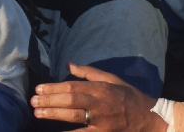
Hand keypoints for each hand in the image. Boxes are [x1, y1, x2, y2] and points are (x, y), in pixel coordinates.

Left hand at [31, 63, 165, 130]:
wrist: (150, 118)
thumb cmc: (128, 96)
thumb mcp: (110, 78)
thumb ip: (87, 71)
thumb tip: (67, 63)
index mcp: (100, 88)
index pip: (72, 86)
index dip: (54, 87)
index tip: (39, 88)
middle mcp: (100, 103)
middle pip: (71, 100)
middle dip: (50, 100)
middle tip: (33, 100)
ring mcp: (101, 120)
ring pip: (74, 116)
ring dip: (54, 114)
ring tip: (37, 113)